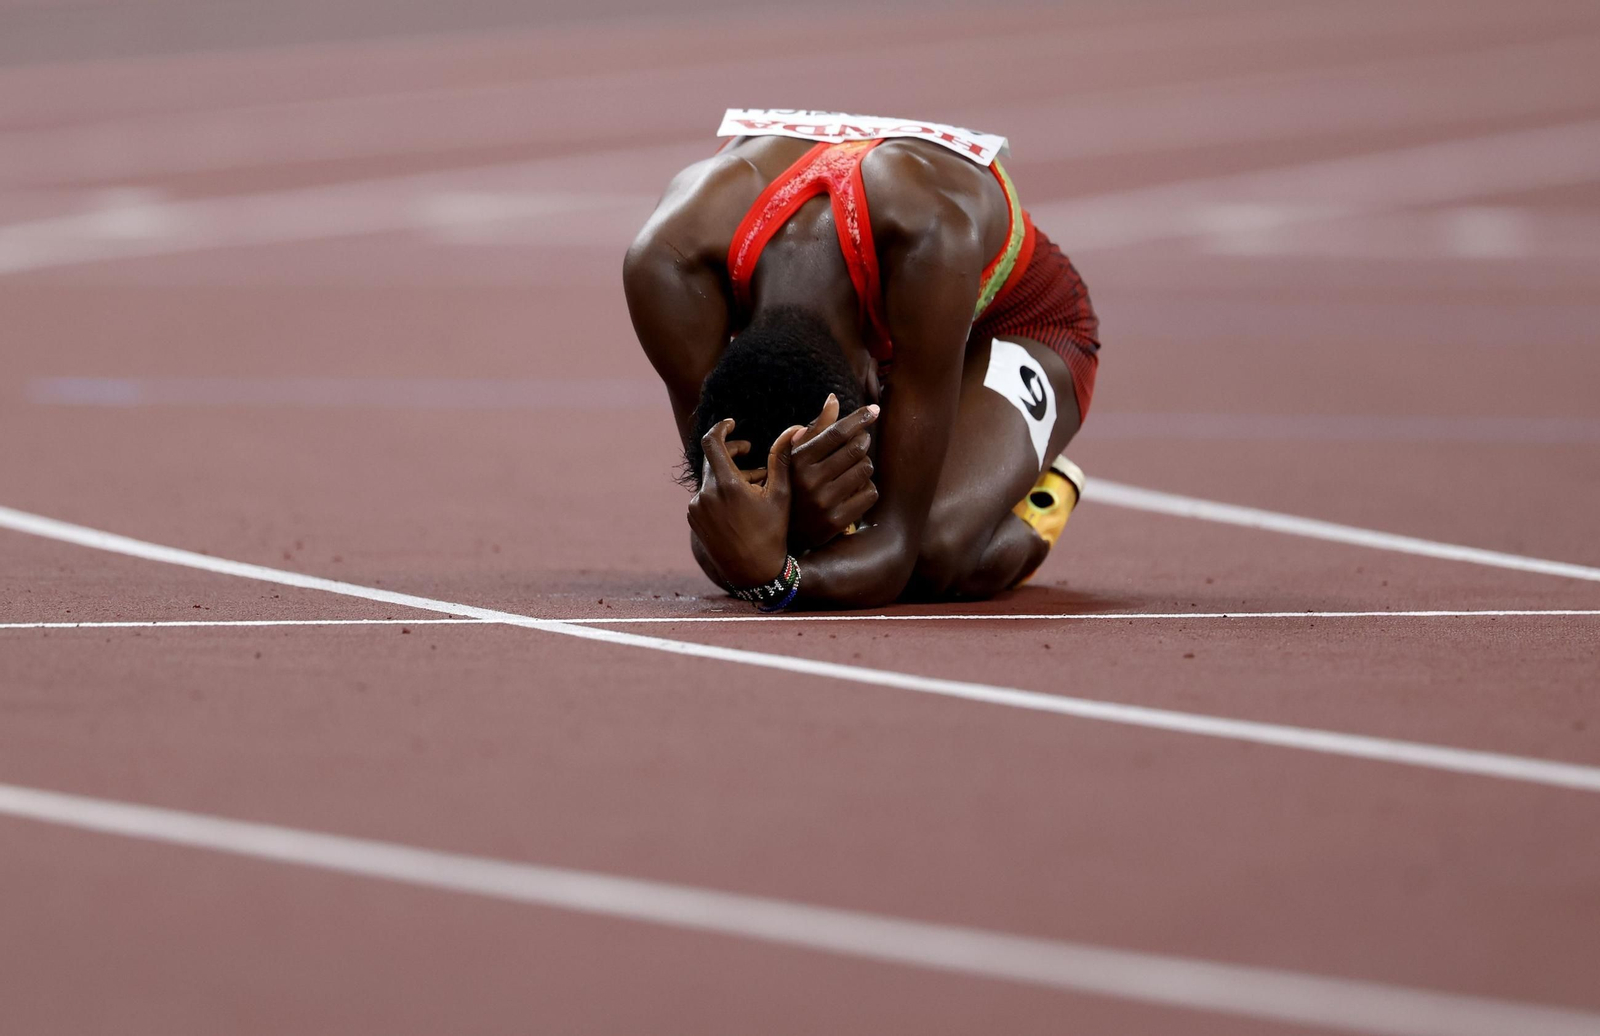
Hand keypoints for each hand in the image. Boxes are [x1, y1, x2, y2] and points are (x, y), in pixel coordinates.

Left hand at [687, 418, 799, 587]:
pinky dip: (720, 493)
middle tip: (749, 451)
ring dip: (729, 476)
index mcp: (726, 485)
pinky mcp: (694, 520)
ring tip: (753, 483)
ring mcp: (696, 509)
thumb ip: (781, 459)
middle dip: (732, 452)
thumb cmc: (772, 533)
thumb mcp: (781, 495)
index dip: (721, 428)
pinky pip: (705, 497)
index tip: (732, 424)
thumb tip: (792, 430)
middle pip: (713, 460)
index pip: (713, 442)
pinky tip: (740, 502)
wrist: (753, 573)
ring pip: (711, 480)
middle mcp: (705, 495)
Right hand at [787, 394, 879, 550]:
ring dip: (865, 466)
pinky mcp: (836, 521)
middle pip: (856, 449)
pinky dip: (867, 489)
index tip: (874, 410)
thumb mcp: (797, 457)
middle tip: (860, 444)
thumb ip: (817, 429)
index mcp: (798, 461)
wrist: (787, 534)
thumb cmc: (795, 486)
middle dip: (863, 443)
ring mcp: (823, 502)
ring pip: (866, 470)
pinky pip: (870, 493)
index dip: (858, 418)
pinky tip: (855, 490)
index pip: (836, 432)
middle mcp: (809, 481)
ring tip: (854, 469)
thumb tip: (833, 399)